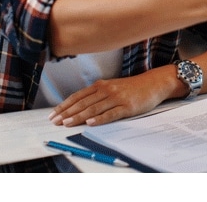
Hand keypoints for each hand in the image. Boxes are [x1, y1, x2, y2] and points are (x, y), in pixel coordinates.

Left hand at [48, 69, 176, 126]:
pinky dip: (100, 118)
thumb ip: (97, 94)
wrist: (153, 83)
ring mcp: (117, 98)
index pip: (78, 96)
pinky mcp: (127, 107)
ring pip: (94, 108)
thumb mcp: (112, 87)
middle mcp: (107, 90)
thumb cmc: (132, 87)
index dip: (64, 105)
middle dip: (67, 113)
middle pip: (83, 102)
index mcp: (101, 85)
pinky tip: (91, 122)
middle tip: (55, 121)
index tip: (53, 114)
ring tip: (67, 123)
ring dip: (79, 116)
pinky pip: (111, 113)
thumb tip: (79, 106)